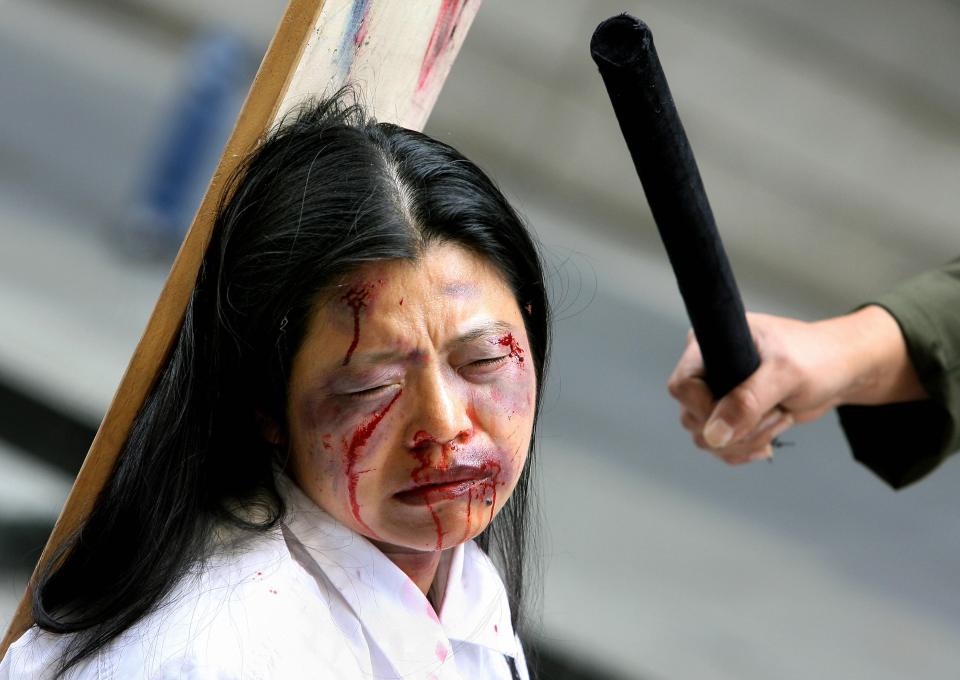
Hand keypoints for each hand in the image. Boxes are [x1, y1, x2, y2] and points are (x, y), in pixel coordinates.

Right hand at [667, 307, 924, 464]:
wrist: (841, 371)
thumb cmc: (817, 357)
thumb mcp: (785, 374)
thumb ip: (748, 401)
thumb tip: (713, 435)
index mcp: (708, 345)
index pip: (681, 385)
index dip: (705, 408)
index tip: (740, 413)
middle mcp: (706, 369)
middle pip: (692, 417)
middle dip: (736, 427)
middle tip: (776, 412)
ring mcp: (717, 395)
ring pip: (707, 438)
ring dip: (746, 440)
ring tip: (781, 417)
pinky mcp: (730, 416)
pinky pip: (721, 447)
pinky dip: (745, 450)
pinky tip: (771, 437)